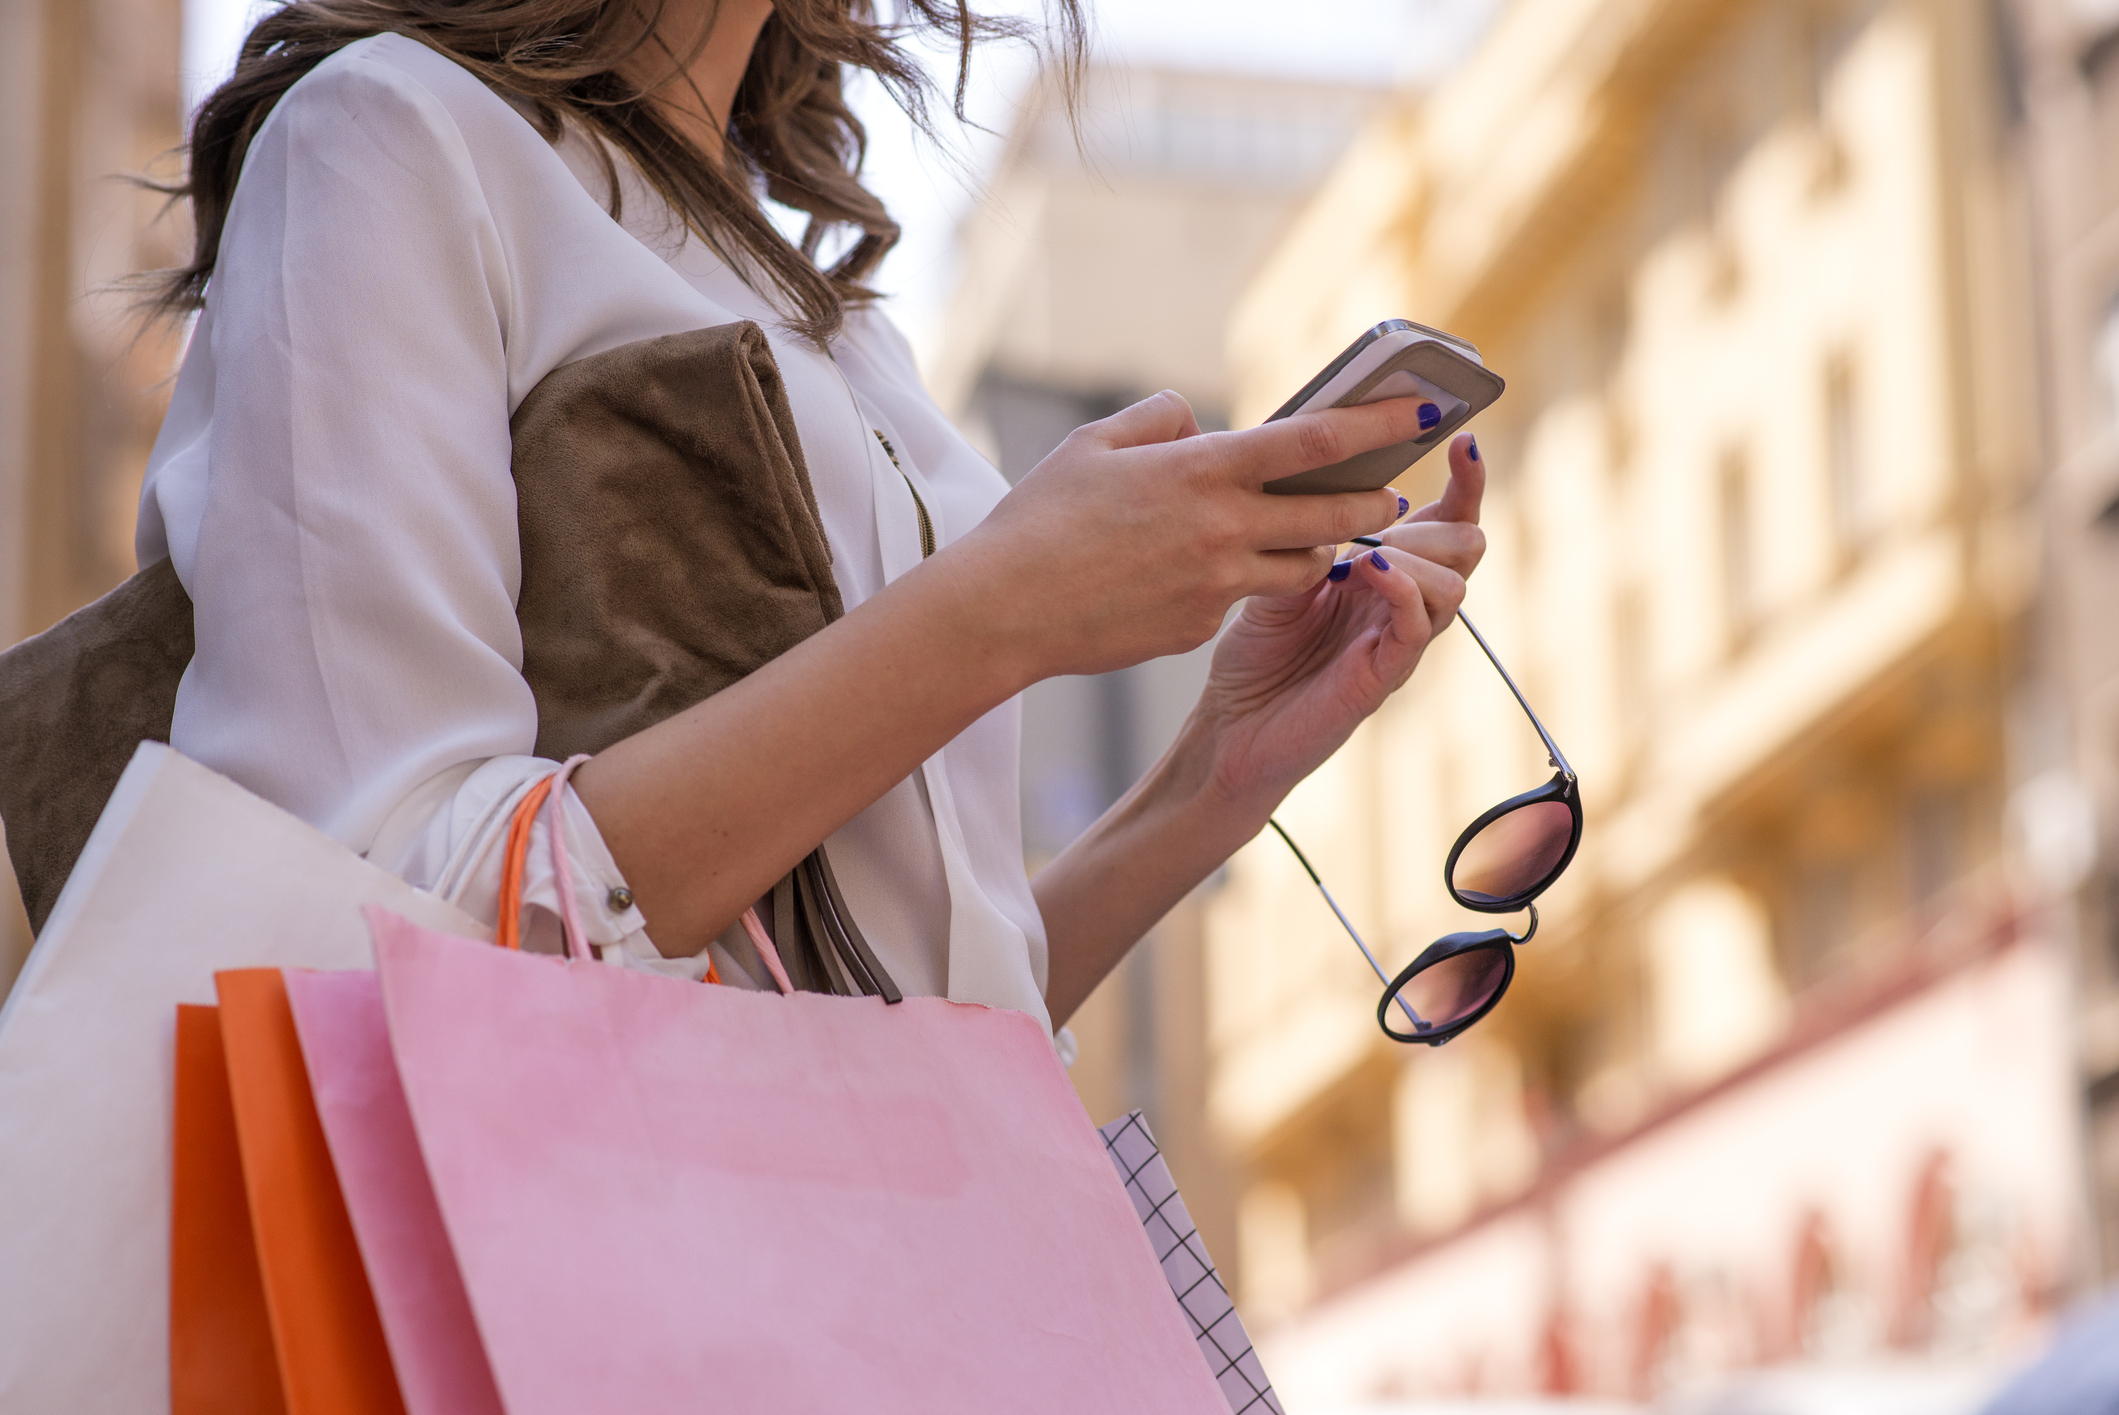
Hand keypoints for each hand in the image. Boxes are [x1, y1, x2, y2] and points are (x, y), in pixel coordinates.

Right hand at [939, 389, 1442, 687]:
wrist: (1005, 610)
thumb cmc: (1039, 518)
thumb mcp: (1095, 444)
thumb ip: (1160, 420)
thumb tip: (1199, 424)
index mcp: (1202, 471)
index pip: (1314, 442)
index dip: (1376, 424)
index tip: (1421, 411)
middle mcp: (1223, 529)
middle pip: (1330, 514)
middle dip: (1371, 502)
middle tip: (1392, 494)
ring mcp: (1217, 586)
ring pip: (1301, 566)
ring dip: (1318, 549)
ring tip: (1318, 534)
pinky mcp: (1201, 628)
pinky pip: (1240, 601)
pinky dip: (1240, 583)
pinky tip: (1210, 577)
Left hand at [1189, 433, 1487, 811]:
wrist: (1230, 729)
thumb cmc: (1256, 656)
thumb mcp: (1280, 575)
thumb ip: (1315, 535)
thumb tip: (1337, 482)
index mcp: (1386, 575)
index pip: (1447, 524)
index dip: (1465, 485)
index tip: (1463, 441)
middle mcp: (1402, 606)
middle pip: (1466, 549)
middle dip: (1445, 517)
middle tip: (1395, 511)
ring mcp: (1397, 642)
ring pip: (1453, 586)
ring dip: (1417, 555)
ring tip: (1368, 553)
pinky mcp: (1383, 676)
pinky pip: (1418, 627)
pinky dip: (1403, 590)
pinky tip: (1370, 572)